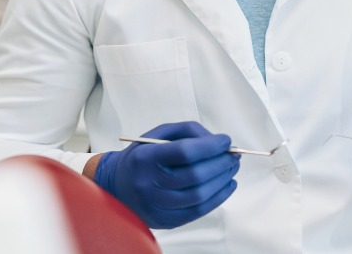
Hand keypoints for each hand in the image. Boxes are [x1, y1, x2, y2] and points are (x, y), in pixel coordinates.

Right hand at [94, 121, 239, 229]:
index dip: (210, 146)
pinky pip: (198, 211)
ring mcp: (157, 205)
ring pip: (200, 195)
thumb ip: (188, 132)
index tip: (225, 140)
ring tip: (231, 168)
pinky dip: (218, 197)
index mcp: (145, 158)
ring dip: (223, 180)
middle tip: (233, 155)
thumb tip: (217, 141)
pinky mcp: (165, 220)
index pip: (185, 152)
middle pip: (195, 175)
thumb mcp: (158, 134)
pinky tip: (226, 185)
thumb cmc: (142, 157)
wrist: (117, 186)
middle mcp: (149, 183)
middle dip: (221, 163)